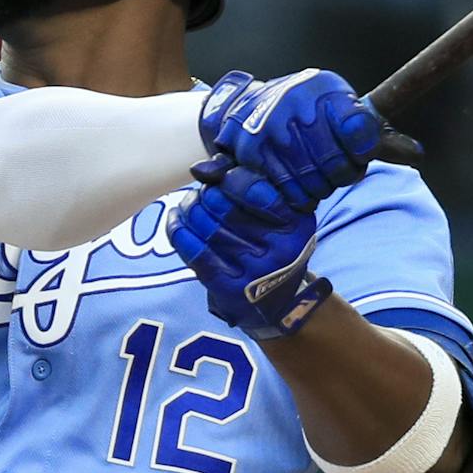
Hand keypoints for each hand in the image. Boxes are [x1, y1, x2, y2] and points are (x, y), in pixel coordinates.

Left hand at [167, 161, 332, 339]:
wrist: (275, 302)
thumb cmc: (272, 245)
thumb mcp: (278, 215)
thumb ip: (249, 184)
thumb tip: (201, 169)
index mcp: (296, 224)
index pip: (254, 189)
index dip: (229, 178)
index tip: (222, 179)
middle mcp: (280, 250)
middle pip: (224, 206)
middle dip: (206, 193)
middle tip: (203, 193)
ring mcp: (255, 273)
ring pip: (206, 227)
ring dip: (190, 210)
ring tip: (189, 205)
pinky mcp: (230, 289)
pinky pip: (194, 252)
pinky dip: (178, 231)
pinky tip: (176, 220)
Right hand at [198, 68, 421, 211]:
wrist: (255, 106)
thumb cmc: (315, 115)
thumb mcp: (345, 114)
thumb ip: (378, 135)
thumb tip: (416, 154)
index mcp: (326, 89)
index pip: (361, 131)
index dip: (365, 152)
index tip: (360, 153)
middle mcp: (296, 102)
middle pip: (339, 166)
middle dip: (344, 174)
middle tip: (338, 169)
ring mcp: (272, 128)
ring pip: (316, 184)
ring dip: (323, 188)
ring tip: (318, 175)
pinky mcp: (253, 152)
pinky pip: (291, 193)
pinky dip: (301, 197)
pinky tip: (300, 184)